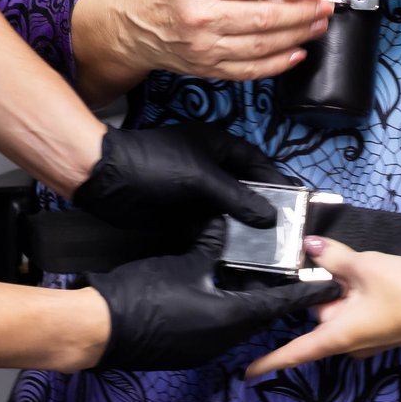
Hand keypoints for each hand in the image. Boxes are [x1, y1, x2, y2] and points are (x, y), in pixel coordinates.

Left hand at [73, 124, 289, 230]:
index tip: (295, 201)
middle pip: (244, 189)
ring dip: (243, 226)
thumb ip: (236, 197)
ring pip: (228, 210)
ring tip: (267, 248)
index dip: (275, 179)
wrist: (106, 181)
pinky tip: (239, 255)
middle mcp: (210, 168)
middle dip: (262, 207)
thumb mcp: (200, 177)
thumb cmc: (154, 165)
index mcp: (217, 146)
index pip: (256, 162)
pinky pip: (210, 227)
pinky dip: (223, 239)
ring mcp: (195, 193)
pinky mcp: (183, 215)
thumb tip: (268, 216)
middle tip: (285, 231)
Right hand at [80, 0, 332, 86]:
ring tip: (317, 26)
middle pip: (264, 17)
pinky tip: (296, 54)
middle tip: (325, 7)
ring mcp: (204, 48)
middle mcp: (201, 17)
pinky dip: (277, 64)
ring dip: (297, 37)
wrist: (130, 26)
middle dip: (302, 13)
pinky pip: (250, 71)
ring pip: (262, 46)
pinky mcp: (208, 69)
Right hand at [89, 230, 337, 369]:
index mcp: (232, 318)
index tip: (329, 285)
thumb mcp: (185, 262)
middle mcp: (225, 340)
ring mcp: (204, 350)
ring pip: (236, 322)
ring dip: (244, 302)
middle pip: (259, 314)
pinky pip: (215, 330)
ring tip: (251, 278)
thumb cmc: (147, 293)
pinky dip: (222, 311)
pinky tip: (213, 294)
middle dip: (272, 294)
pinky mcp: (185, 352)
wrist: (100, 329)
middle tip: (288, 272)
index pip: (279, 303)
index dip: (304, 292)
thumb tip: (224, 222)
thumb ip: (211, 242)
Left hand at [242, 238, 400, 376]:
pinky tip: (378, 281)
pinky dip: (360, 297)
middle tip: (342, 266)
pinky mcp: (382, 333)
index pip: (295, 351)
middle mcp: (349, 345)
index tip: (248, 373)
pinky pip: (358, 314)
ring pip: (342, 313)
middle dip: (326, 292)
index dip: (269, 361)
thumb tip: (310, 247)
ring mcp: (367, 341)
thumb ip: (333, 257)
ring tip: (367, 271)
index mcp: (338, 335)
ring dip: (346, 292)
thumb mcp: (364, 266)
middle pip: (321, 318)